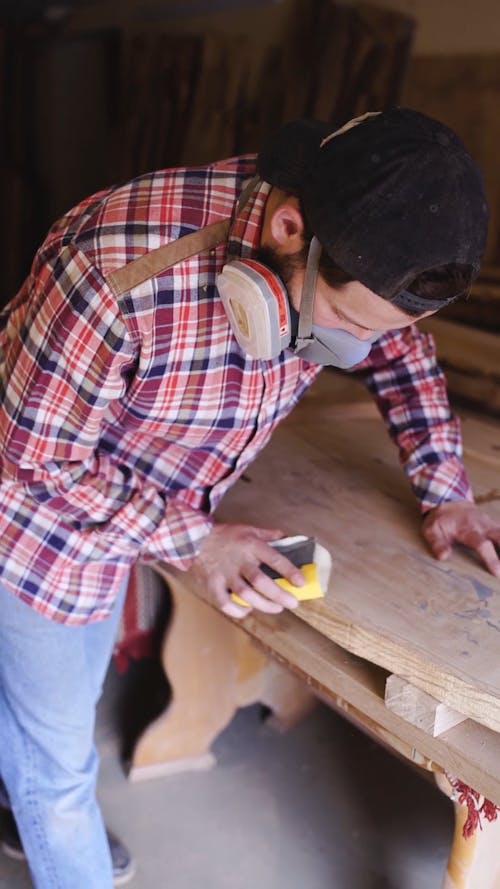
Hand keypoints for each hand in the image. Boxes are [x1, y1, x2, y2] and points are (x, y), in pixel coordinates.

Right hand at [190, 523, 304, 618]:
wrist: (192, 538)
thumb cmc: (225, 535)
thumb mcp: (248, 529)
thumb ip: (267, 534)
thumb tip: (286, 537)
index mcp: (250, 545)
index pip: (273, 558)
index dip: (288, 571)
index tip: (301, 582)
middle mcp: (239, 560)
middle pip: (260, 581)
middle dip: (278, 594)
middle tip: (293, 603)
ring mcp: (225, 573)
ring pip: (245, 594)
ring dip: (262, 604)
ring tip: (276, 608)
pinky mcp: (212, 584)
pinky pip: (224, 602)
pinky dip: (236, 610)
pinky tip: (247, 611)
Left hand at [421, 500, 499, 576]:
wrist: (449, 501)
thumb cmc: (441, 520)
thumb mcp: (431, 530)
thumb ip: (437, 543)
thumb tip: (443, 557)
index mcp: (468, 529)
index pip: (482, 544)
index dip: (491, 558)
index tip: (498, 572)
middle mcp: (484, 526)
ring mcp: (492, 524)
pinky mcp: (495, 526)